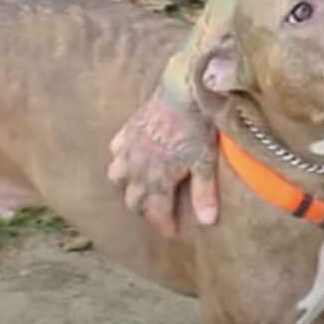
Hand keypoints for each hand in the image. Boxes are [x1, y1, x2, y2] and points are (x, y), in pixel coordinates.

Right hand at [107, 82, 218, 238]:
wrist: (184, 90)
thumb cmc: (197, 127)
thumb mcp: (205, 162)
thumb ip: (204, 193)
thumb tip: (207, 222)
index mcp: (158, 180)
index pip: (157, 213)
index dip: (164, 226)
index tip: (172, 234)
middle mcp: (138, 168)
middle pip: (134, 199)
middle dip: (145, 210)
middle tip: (159, 213)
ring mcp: (129, 148)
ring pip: (117, 176)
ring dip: (128, 186)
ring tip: (140, 187)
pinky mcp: (128, 129)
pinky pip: (116, 149)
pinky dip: (121, 158)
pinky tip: (131, 157)